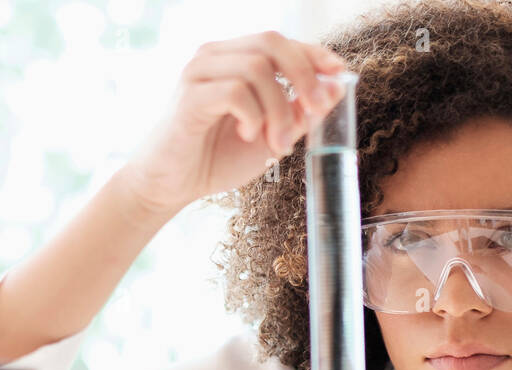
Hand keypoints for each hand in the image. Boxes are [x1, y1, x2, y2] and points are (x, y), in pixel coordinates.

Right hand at [119, 31, 347, 217]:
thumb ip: (300, 114)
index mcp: (235, 60)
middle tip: (315, 111)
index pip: (281, 42)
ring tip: (278, 144)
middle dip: (303, 76)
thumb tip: (336, 89)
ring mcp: (199, 72)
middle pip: (272, 42)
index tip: (340, 73)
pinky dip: (253, 116)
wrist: (171, 186)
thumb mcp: (271, 136)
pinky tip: (247, 136)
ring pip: (257, 68)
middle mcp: (216, 57)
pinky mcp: (190, 96)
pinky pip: (236, 91)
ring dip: (279, 110)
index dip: (314, 54)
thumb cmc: (215, 160)